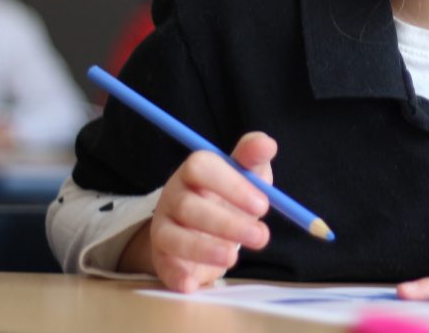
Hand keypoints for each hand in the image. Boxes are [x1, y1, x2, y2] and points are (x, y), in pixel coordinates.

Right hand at [119, 131, 275, 291]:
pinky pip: (163, 266)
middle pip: (189, 206)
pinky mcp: (161, 257)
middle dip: (226, 223)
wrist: (205, 228)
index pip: (202, 168)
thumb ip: (253, 157)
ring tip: (233, 257)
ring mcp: (163, 226)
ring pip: (173, 236)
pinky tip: (192, 283)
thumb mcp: (246, 172)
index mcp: (194, 170)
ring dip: (203, 248)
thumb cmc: (229, 195)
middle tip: (261, 236)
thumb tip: (267, 143)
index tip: (264, 204)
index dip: (232, 185)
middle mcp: (173, 195)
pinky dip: (176, 275)